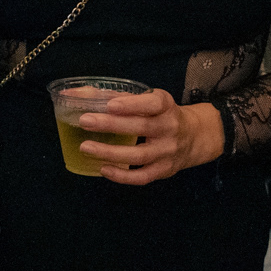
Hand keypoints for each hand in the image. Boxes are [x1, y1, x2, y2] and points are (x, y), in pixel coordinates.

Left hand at [75, 90, 224, 184]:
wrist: (194, 137)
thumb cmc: (161, 115)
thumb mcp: (149, 100)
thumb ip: (117, 97)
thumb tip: (76, 94)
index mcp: (166, 107)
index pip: (153, 104)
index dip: (132, 104)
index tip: (110, 104)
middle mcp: (169, 128)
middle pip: (141, 128)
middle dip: (111, 125)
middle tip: (85, 121)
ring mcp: (167, 152)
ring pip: (139, 155)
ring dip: (110, 152)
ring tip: (86, 147)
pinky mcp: (163, 171)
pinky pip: (142, 176)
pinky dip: (122, 175)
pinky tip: (103, 169)